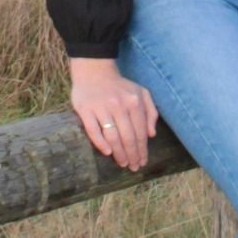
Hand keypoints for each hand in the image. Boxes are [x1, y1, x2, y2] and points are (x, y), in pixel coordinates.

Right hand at [68, 58, 158, 172]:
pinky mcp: (85, 109)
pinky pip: (93, 130)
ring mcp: (101, 107)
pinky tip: (107, 152)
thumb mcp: (142, 93)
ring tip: (122, 163)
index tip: (142, 161)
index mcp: (134, 101)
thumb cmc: (120, 86)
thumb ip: (151, 112)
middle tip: (133, 167)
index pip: (140, 131)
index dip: (142, 149)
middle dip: (132, 155)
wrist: (94, 70)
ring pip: (112, 136)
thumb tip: (152, 135)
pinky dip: (100, 143)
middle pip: (128, 137)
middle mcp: (119, 104)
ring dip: (119, 153)